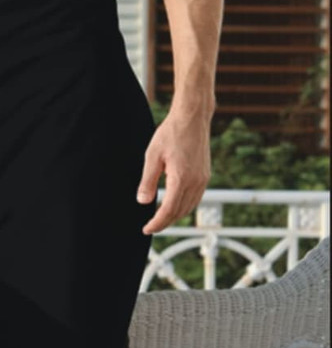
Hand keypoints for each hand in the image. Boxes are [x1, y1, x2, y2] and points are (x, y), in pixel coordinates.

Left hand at [136, 109, 211, 235]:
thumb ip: (147, 181)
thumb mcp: (152, 156)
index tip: (146, 229)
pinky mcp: (205, 175)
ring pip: (190, 207)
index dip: (157, 223)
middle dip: (165, 223)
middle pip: (180, 212)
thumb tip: (142, 202)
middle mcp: (196, 182)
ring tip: (161, 219)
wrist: (192, 118)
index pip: (168, 210)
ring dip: (175, 216)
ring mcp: (203, 180)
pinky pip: (196, 198)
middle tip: (151, 227)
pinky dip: (184, 206)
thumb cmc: (171, 133)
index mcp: (181, 179)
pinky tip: (175, 205)